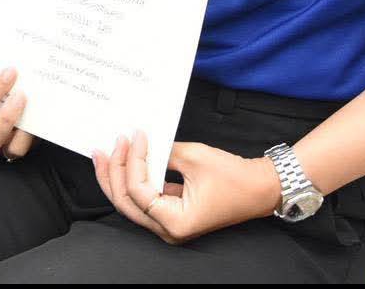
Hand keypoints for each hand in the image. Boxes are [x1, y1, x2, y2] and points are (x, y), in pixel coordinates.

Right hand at [0, 68, 35, 159]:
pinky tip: (42, 114)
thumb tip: (14, 70)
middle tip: (21, 94)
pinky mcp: (18, 152)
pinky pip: (29, 147)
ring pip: (13, 150)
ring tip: (33, 107)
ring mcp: (0, 151)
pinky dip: (36, 131)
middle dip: (7, 116)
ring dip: (25, 128)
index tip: (10, 72)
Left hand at [93, 130, 280, 244]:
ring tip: (105, 155)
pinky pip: (144, 199)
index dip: (132, 161)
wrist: (260, 188)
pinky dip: (134, 180)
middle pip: (126, 203)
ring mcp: (168, 224)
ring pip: (131, 203)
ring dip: (117, 178)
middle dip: (112, 174)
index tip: (136, 136)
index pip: (138, 191)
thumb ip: (163, 152)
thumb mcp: (194, 158)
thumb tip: (141, 142)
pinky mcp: (171, 213)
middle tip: (104, 149)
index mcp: (174, 222)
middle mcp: (168, 230)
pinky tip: (125, 162)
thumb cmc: (235, 178)